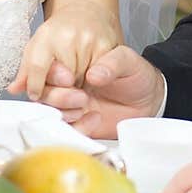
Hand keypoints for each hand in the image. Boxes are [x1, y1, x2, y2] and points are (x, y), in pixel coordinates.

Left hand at [8, 1, 120, 100]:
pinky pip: (97, 77)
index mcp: (46, 35)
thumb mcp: (38, 46)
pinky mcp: (106, 47)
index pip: (37, 66)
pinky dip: (92, 84)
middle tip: (59, 90)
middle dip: (60, 91)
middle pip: (61, 80)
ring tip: (75, 82)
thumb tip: (13, 89)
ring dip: (77, 89)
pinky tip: (88, 77)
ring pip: (81, 82)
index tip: (35, 95)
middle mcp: (67, 36)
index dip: (36, 85)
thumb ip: (26, 70)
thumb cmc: (59, 33)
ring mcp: (89, 41)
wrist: (88, 12)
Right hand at [33, 44, 164, 137]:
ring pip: (48, 114)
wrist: (149, 99)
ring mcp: (69, 107)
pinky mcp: (77, 126)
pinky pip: (66, 132)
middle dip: (57, 96)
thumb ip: (112, 63)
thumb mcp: (127, 61)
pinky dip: (77, 127)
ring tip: (86, 105)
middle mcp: (65, 86)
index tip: (67, 77)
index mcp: (71, 64)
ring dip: (64, 111)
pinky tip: (94, 118)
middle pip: (42, 93)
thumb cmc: (136, 75)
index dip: (50, 74)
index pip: (44, 67)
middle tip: (81, 95)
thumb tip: (93, 75)